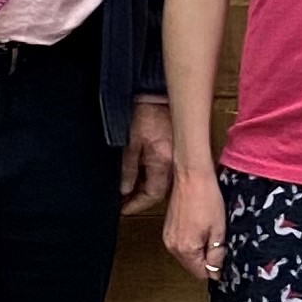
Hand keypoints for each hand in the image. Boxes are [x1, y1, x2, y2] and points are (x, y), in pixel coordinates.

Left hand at [119, 97, 173, 215]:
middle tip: (125, 202)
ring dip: (147, 189)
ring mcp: (177, 157)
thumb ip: (129, 168)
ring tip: (130, 192)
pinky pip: (166, 171)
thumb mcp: (130, 142)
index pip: (152, 193)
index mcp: (162, 161)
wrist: (157, 93)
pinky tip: (141, 177)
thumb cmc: (144, 112)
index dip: (137, 204)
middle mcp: (174, 162)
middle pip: (160, 192)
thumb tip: (126, 189)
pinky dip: (153, 177)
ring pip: (163, 183)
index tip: (124, 208)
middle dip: (142, 199)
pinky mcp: (176, 150)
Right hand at [163, 168, 227, 281]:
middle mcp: (172, 246)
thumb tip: (216, 273)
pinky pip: (181, 244)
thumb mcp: (219, 230)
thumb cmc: (207, 199)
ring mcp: (168, 238)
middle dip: (206, 259)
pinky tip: (201, 228)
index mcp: (185, 249)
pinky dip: (192, 242)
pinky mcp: (167, 229)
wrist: (192, 176)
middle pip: (192, 266)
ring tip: (210, 232)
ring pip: (187, 255)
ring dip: (199, 250)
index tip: (223, 256)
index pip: (201, 273)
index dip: (215, 269)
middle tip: (219, 241)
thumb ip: (216, 255)